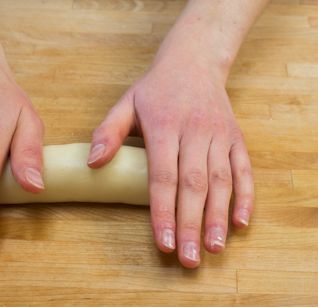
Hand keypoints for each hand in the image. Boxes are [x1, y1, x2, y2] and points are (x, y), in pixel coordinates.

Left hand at [87, 53, 253, 267]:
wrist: (194, 61)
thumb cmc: (155, 89)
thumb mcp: (126, 103)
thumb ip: (108, 132)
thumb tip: (92, 164)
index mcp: (163, 125)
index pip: (163, 176)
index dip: (162, 211)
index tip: (164, 242)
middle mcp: (195, 131)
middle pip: (194, 184)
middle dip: (191, 224)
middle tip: (189, 259)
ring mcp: (219, 135)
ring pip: (221, 180)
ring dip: (219, 216)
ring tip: (214, 248)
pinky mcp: (236, 137)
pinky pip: (244, 169)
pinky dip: (245, 196)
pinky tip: (241, 222)